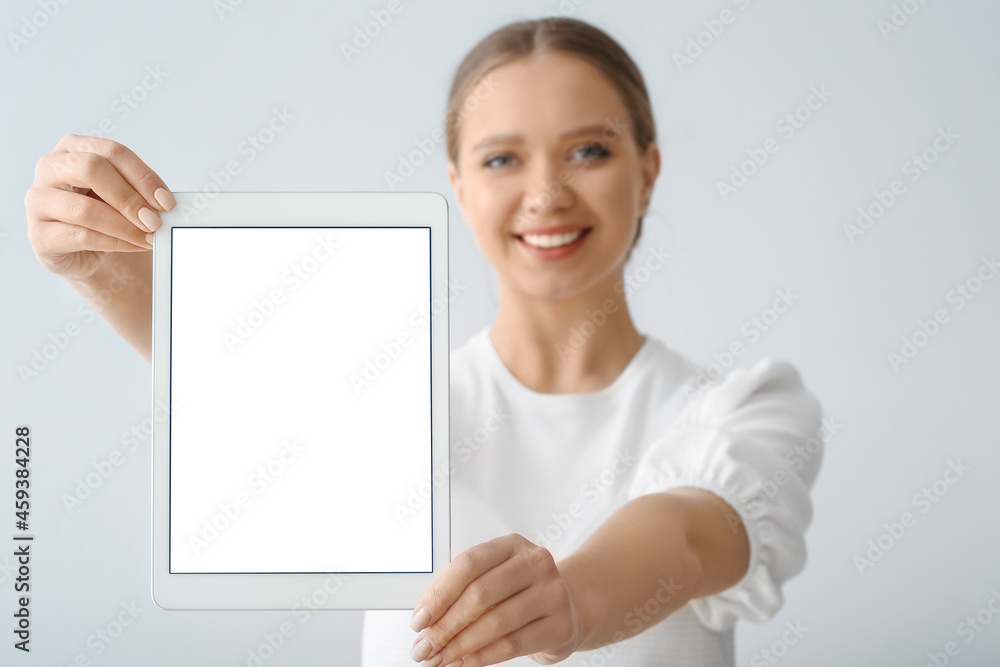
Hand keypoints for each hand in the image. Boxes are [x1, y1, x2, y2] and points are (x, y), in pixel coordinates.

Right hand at [25, 134, 174, 280]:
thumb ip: (141, 192)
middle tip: (155, 220)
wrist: (91, 252)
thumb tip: (165, 202)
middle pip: (91, 170)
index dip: (143, 177)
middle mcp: (50, 168)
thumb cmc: (109, 216)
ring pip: (84, 209)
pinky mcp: (39, 235)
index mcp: (74, 148)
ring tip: (149, 237)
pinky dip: (114, 242)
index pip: (112, 152)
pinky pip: (80, 236)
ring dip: (124, 226)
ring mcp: (38, 200)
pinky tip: (134, 245)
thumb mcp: (126, 196)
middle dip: (130, 198)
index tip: (167, 201)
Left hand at [409, 534, 584, 666]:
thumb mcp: (496, 578)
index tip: (420, 618)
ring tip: (440, 657)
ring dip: (460, 645)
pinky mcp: (561, 624)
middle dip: (445, 625)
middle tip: (425, 646)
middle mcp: (535, 563)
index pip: (468, 564)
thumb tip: (426, 618)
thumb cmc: (522, 593)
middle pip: (480, 594)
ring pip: (495, 622)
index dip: (439, 593)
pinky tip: (464, 662)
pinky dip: (482, 657)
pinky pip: (512, 645)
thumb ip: (465, 590)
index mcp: (511, 545)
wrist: (569, 608)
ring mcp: (552, 592)